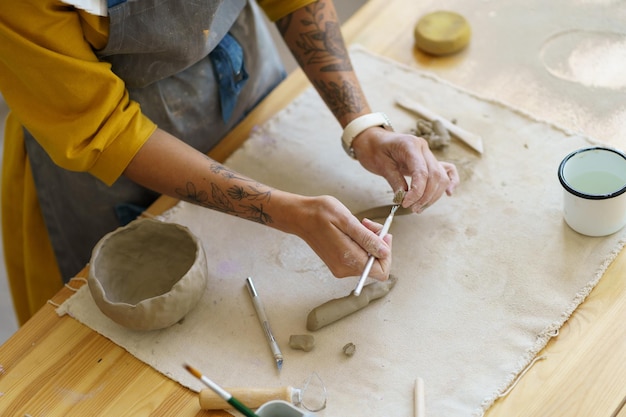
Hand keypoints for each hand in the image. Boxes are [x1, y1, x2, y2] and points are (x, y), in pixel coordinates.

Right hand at [274, 193, 391, 279]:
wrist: (300, 216)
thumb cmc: (321, 214)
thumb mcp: (347, 220)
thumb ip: (367, 239)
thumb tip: (384, 252)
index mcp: (348, 260)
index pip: (381, 271)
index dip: (387, 253)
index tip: (382, 235)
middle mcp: (345, 269)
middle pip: (375, 265)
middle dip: (378, 244)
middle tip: (368, 225)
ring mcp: (340, 267)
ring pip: (367, 260)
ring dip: (368, 242)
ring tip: (359, 224)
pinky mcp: (337, 263)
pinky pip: (358, 258)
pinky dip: (360, 244)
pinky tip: (352, 231)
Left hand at [351, 127, 459, 211]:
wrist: (372, 140)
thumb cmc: (374, 150)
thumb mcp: (381, 166)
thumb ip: (395, 181)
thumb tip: (405, 199)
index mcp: (410, 145)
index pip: (422, 172)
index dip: (417, 192)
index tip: (407, 204)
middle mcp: (423, 148)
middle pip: (435, 176)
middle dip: (426, 196)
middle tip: (413, 208)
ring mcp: (428, 153)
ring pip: (441, 177)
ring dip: (433, 195)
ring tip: (419, 207)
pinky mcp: (429, 160)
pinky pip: (447, 170)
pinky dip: (450, 181)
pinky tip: (449, 193)